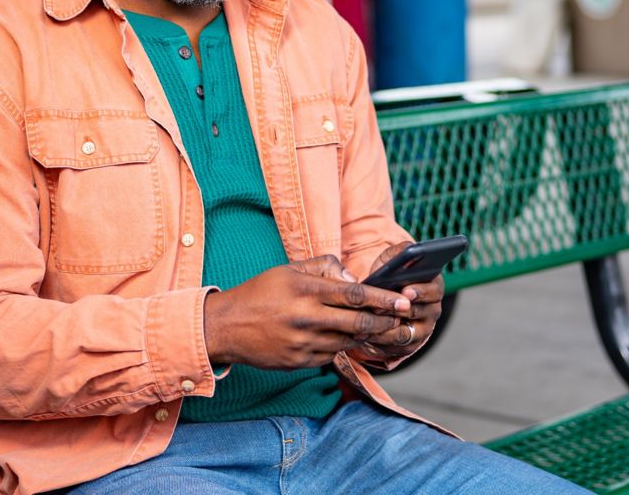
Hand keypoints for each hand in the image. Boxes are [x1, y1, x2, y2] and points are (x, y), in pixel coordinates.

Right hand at [203, 255, 410, 370]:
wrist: (225, 327)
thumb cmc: (260, 293)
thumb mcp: (289, 270)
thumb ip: (324, 268)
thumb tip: (354, 278)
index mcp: (306, 290)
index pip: (355, 295)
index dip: (383, 299)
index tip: (402, 301)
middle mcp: (306, 318)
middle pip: (359, 323)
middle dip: (386, 322)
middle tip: (403, 320)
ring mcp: (303, 343)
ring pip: (348, 341)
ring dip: (367, 336)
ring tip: (382, 329)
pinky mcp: (299, 362)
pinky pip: (332, 355)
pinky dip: (344, 346)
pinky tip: (349, 339)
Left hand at [349, 242, 444, 363]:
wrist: (385, 297)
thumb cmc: (390, 274)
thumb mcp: (393, 259)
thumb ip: (399, 253)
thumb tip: (406, 254)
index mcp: (434, 286)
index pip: (433, 290)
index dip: (420, 291)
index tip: (406, 290)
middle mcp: (433, 309)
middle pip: (420, 313)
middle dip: (399, 311)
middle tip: (381, 309)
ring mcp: (423, 329)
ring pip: (407, 333)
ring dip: (386, 328)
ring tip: (369, 323)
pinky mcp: (410, 344)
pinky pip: (396, 346)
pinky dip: (380, 341)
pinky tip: (365, 335)